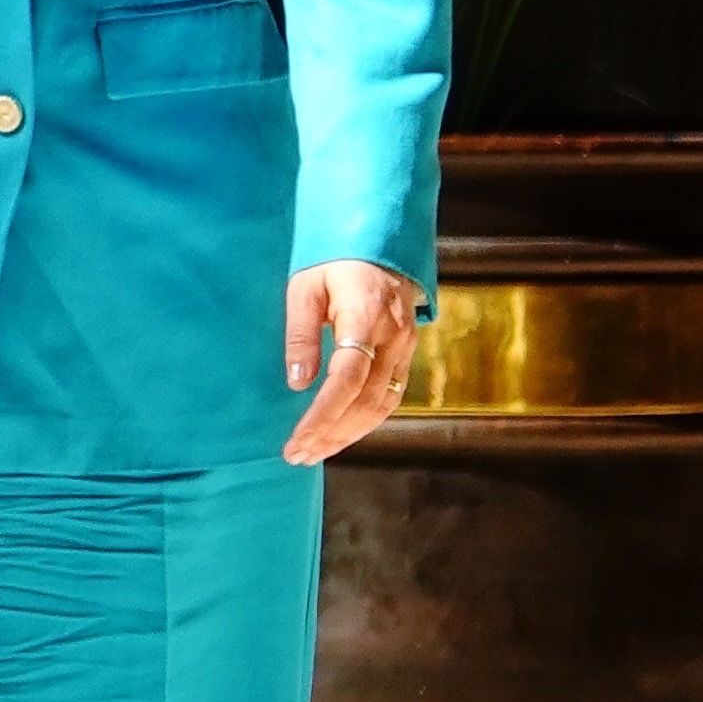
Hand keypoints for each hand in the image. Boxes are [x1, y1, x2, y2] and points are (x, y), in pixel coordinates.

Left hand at [283, 259, 420, 465]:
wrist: (381, 245)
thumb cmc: (334, 263)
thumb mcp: (305, 288)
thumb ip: (301, 335)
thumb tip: (298, 383)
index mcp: (366, 316)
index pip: (348, 377)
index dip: (324, 413)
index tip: (298, 438)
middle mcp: (393, 337)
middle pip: (365, 399)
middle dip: (331, 433)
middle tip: (296, 455)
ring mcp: (405, 348)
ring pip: (381, 404)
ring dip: (348, 434)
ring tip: (313, 453)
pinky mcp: (406, 354)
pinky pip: (389, 397)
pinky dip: (364, 421)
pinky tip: (340, 435)